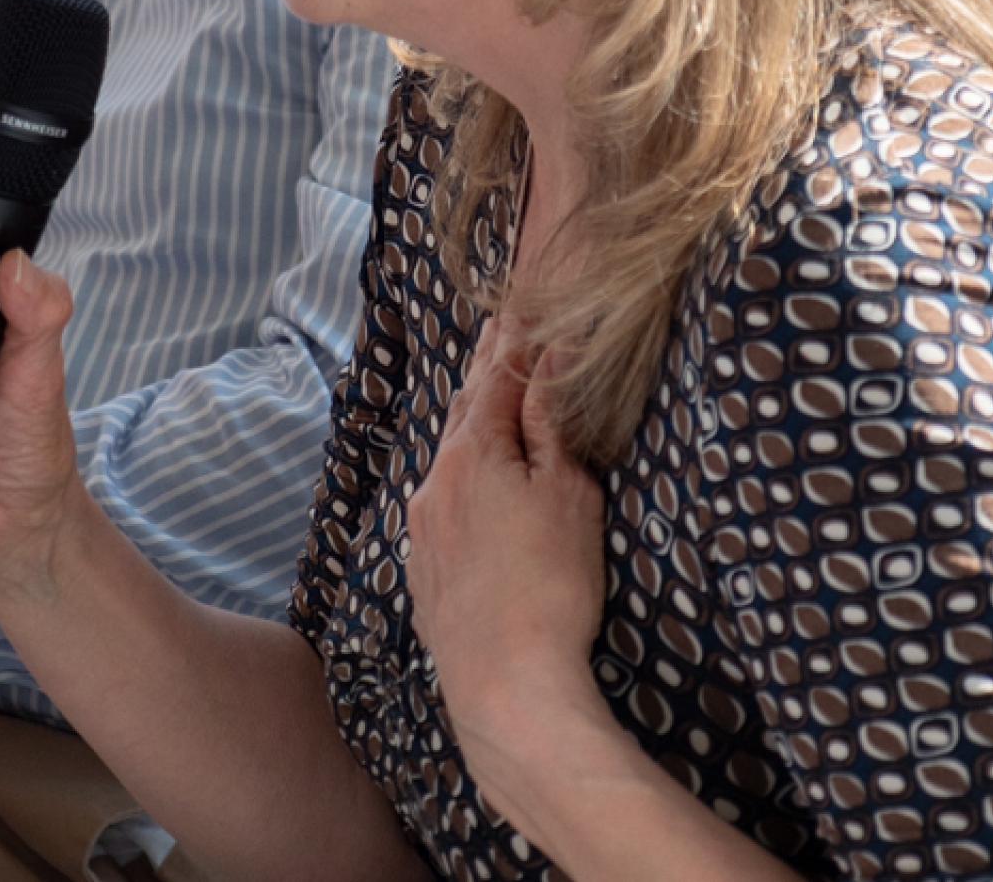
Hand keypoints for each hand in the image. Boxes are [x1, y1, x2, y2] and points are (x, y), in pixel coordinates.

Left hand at [406, 315, 611, 840]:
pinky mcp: (426, 571)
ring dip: (467, 422)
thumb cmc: (550, 588)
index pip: (495, 381)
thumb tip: (549, 365)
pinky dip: (458, 472)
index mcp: (472, 454)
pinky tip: (463, 479)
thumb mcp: (569, 495)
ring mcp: (424, 529)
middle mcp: (435, 482)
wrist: (503, 683)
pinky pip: (441, 501)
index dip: (511, 345)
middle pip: (463, 413)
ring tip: (481, 395)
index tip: (517, 310)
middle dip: (484, 373)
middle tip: (496, 333)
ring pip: (447, 457)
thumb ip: (553, 428)